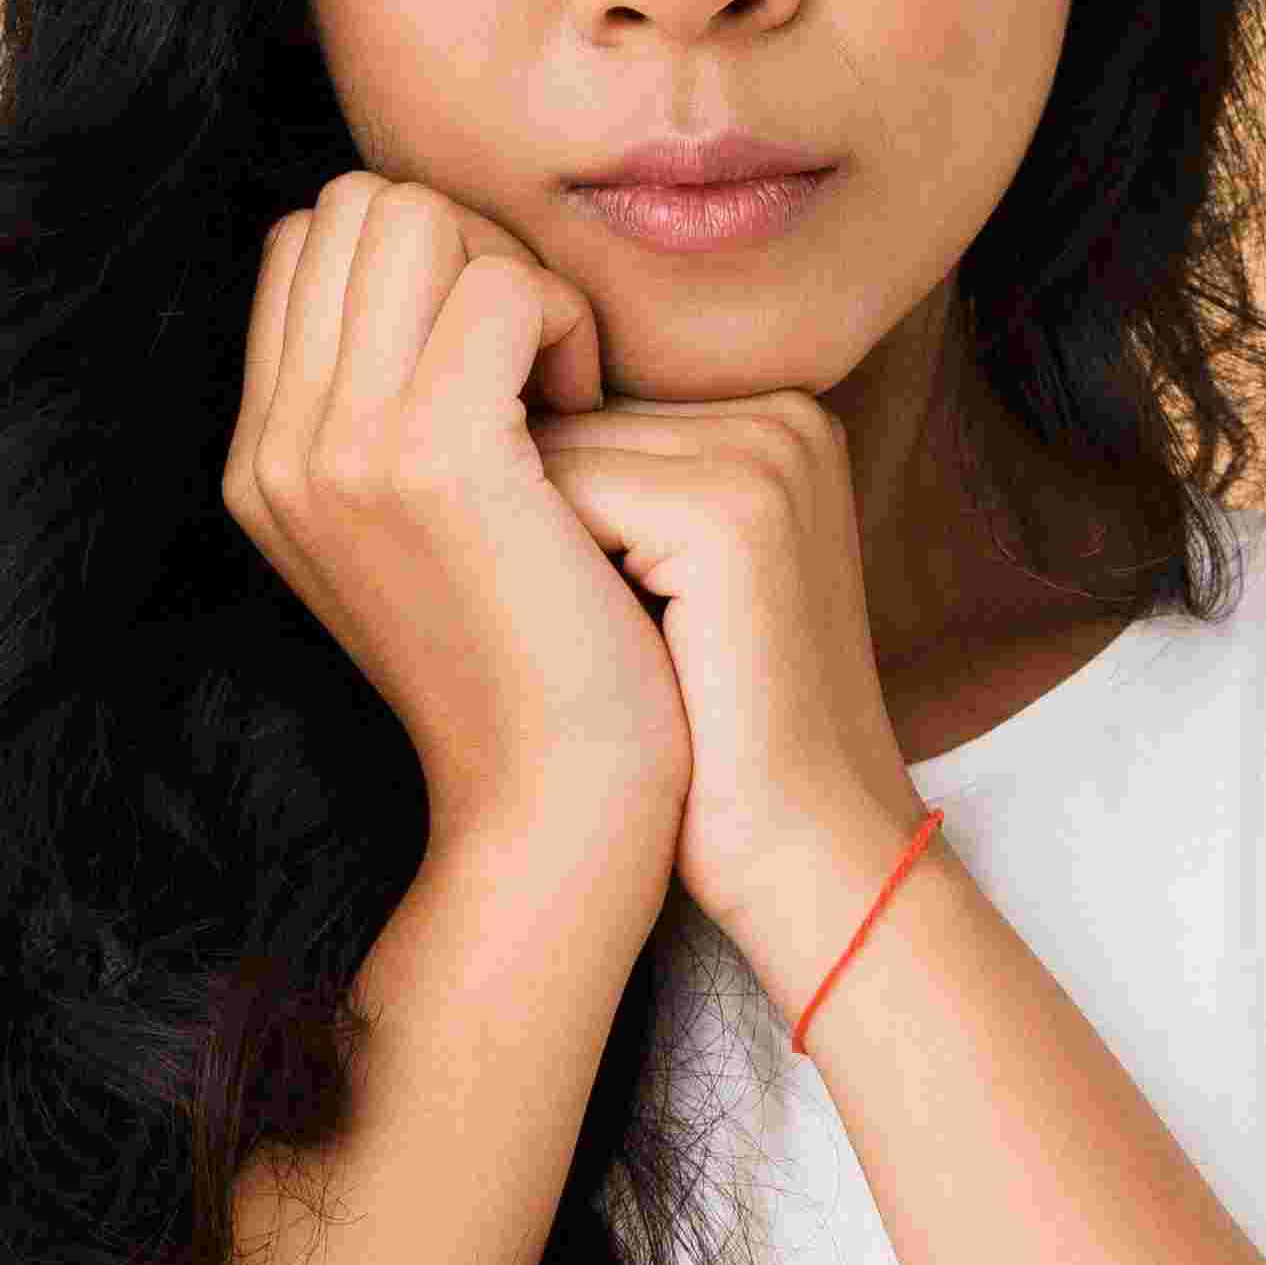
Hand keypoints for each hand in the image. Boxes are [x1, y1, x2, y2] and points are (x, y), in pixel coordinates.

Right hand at [222, 171, 693, 857]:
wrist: (557, 802)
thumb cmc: (536, 659)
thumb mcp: (429, 526)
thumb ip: (397, 405)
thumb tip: (447, 264)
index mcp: (263, 459)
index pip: (313, 241)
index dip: (426, 264)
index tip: (499, 369)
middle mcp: (276, 449)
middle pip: (357, 205)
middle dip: (469, 250)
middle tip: (539, 368)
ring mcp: (337, 450)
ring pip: (419, 221)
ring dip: (516, 279)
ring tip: (563, 392)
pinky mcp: (429, 459)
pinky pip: (503, 286)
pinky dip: (566, 322)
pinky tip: (587, 416)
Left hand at [525, 389, 926, 954]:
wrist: (806, 854)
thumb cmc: (716, 734)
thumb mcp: (667, 579)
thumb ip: (611, 484)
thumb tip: (458, 422)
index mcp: (778, 419)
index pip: (590, 410)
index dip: (552, 522)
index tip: (601, 621)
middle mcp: (784, 416)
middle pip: (569, 422)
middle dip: (539, 530)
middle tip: (605, 646)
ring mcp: (766, 455)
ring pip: (554, 452)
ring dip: (542, 555)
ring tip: (620, 653)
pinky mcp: (733, 511)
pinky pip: (564, 494)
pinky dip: (553, 574)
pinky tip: (613, 654)